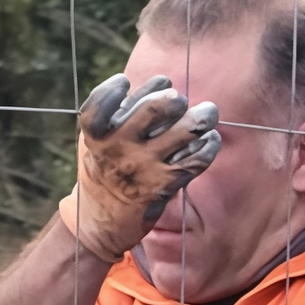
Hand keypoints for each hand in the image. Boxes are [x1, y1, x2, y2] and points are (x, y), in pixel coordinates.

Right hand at [58, 74, 221, 261]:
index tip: (123, 82)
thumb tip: (160, 84)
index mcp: (96, 137)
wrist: (101, 222)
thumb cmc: (103, 169)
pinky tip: (210, 139)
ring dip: (201, 117)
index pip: (99, 106)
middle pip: (152, 108)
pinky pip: (196, 160)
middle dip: (173, 97)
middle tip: (178, 100)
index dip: (111, 90)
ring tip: (208, 112)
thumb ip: (117, 113)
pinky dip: (208, 146)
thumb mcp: (95, 142)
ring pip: (183, 131)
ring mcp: (143, 167)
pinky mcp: (164, 186)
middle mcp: (119, 150)